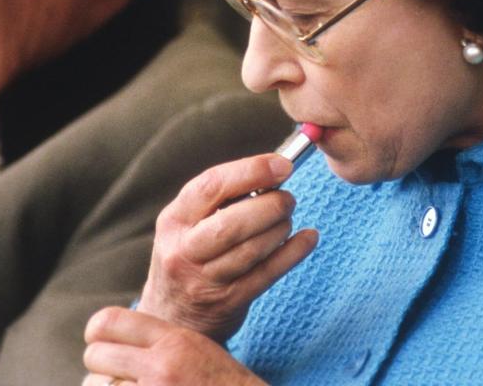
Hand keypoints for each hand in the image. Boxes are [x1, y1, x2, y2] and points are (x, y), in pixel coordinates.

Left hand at [83, 307, 267, 385]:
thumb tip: (110, 337)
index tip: (103, 342)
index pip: (108, 321)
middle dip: (101, 368)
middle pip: (95, 355)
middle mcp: (161, 365)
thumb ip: (159, 340)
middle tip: (118, 376)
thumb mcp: (197, 349)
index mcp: (175, 340)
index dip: (98, 332)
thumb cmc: (222, 385)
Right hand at [136, 153, 317, 340]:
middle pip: (232, 224)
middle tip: (288, 199)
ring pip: (252, 250)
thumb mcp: (190, 222)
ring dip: (280, 229)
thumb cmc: (192, 254)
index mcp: (175, 219)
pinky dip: (294, 252)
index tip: (283, 165)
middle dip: (270, 206)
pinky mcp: (228, 302)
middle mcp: (183, 250)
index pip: (212, 186)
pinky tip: (308, 238)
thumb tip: (276, 169)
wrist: (174, 316)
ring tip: (287, 219)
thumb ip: (224, 197)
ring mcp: (204, 280)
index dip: (253, 171)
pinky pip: (268, 273)